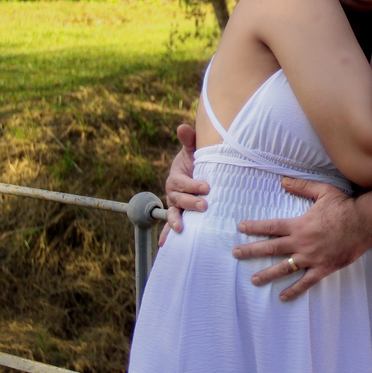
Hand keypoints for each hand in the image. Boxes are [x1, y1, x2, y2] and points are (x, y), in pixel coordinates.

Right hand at [159, 124, 209, 245]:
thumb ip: (189, 141)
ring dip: (176, 221)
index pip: (182, 182)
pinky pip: (171, 225)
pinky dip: (167, 234)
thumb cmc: (196, 161)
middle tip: (204, 205)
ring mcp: (175, 205)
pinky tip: (165, 245)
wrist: (196, 172)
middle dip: (190, 203)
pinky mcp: (179, 215)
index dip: (192, 184)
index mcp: (176, 177)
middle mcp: (173, 192)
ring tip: (181, 228)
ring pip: (173, 213)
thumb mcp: (193, 151)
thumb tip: (183, 127)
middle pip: (179, 199)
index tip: (206, 187)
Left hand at [233, 177, 371, 300]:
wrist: (364, 224)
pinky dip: (294, 290)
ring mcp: (311, 258)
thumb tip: (283, 181)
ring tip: (253, 280)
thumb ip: (302, 187)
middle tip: (236, 254)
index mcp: (299, 225)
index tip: (241, 228)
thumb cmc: (345, 207)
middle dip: (251, 251)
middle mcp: (301, 243)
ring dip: (267, 274)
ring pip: (284, 268)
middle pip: (271, 248)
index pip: (271, 226)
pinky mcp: (323, 268)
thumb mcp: (323, 192)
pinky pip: (306, 282)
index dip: (255, 227)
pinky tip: (283, 297)